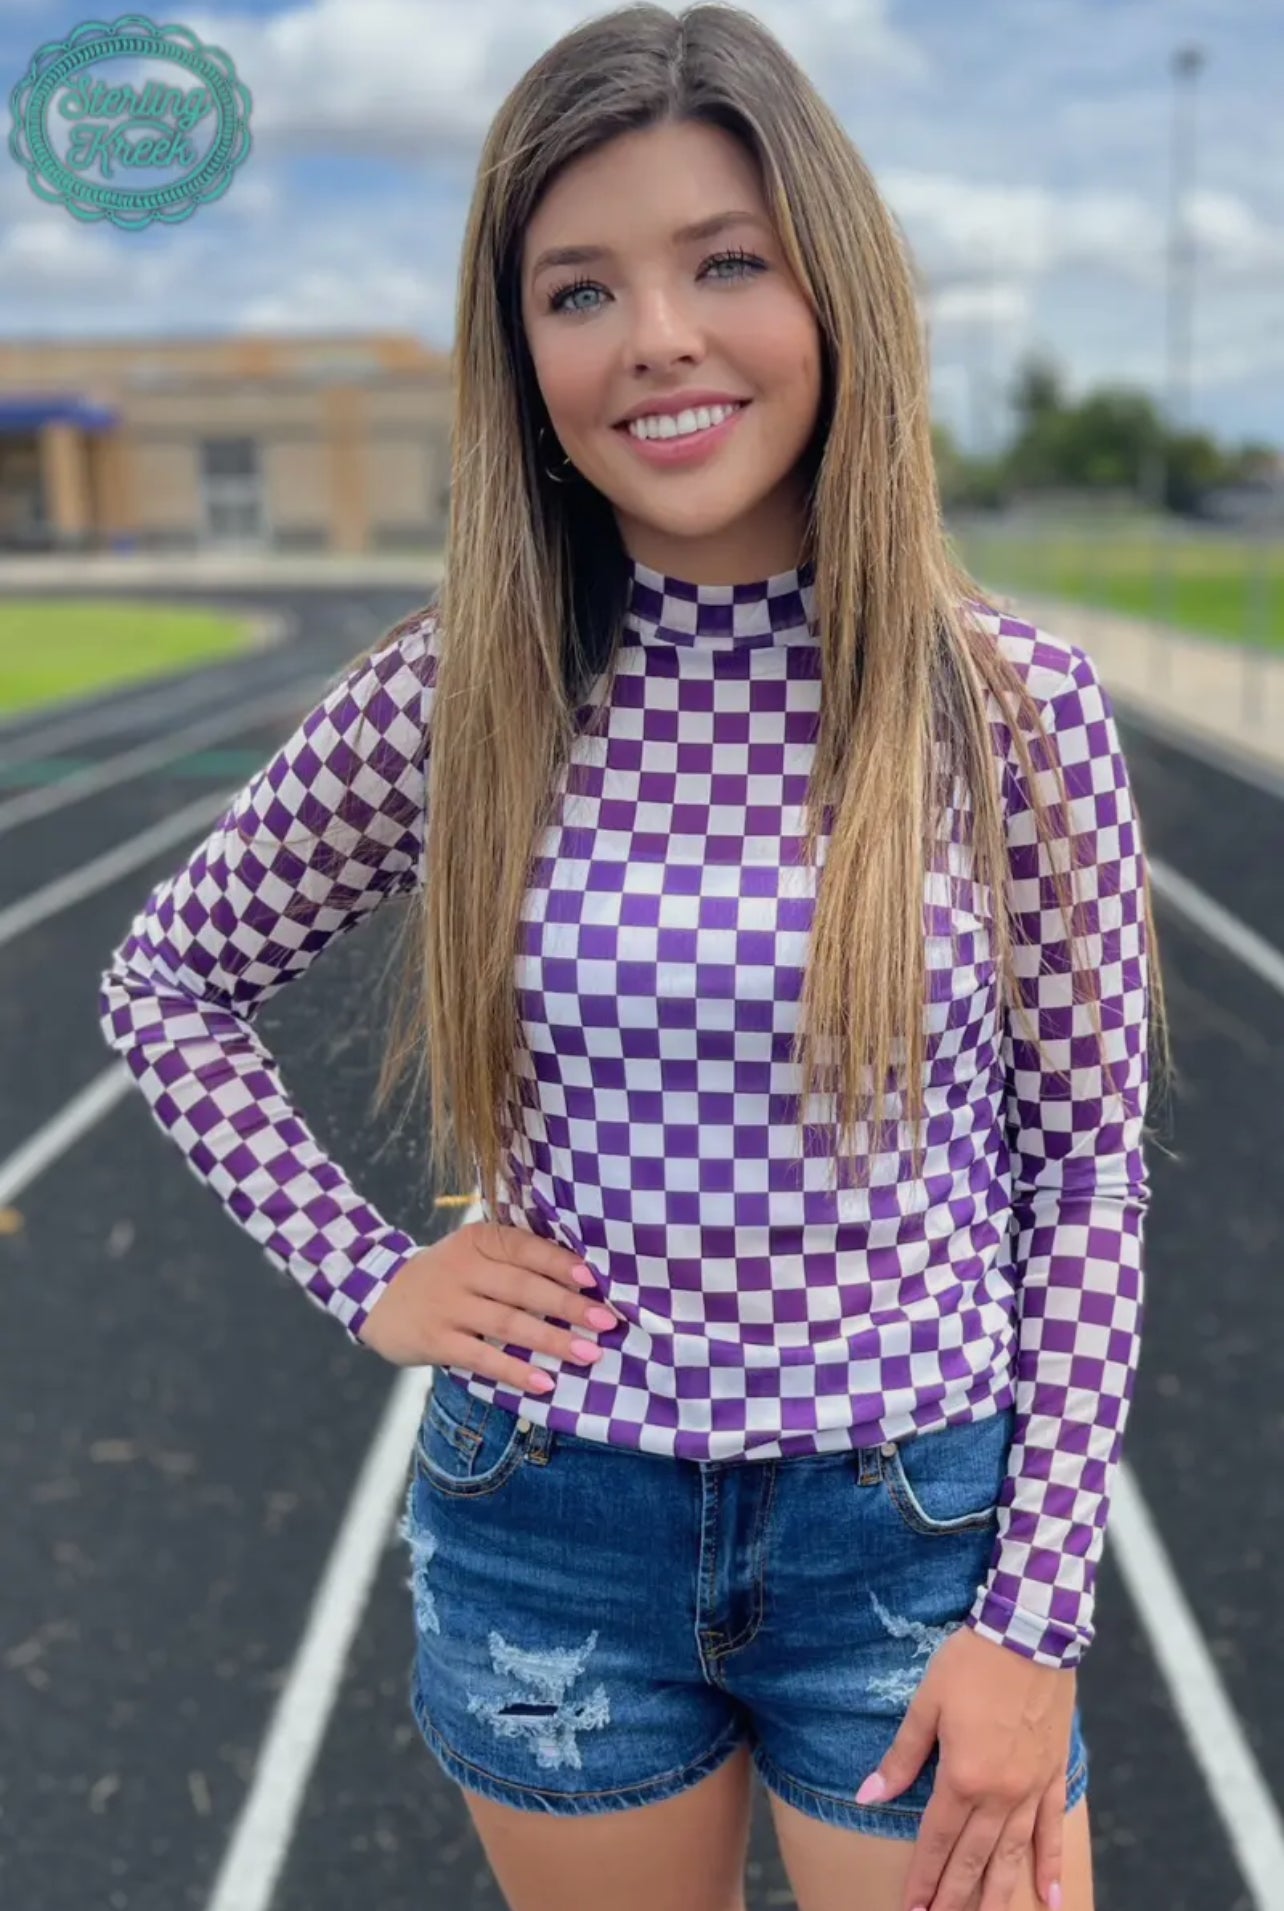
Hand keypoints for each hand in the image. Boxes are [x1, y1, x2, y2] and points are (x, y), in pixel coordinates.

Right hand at [356, 1221, 623, 1386]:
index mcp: (478, 1240)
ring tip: (589, 1354)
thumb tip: (583, 1281)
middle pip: (523, 1287)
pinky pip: (481, 1357)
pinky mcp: (436, 1340)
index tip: (596, 1281)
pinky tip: (543, 1382)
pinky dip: (514, 1370)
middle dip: (569, 1306)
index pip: (526, 1248)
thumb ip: (515, 1260)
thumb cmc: (447, 1276)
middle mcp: (463, 1268)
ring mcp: (448, 1305)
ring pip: (507, 1323)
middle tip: (607, 1322)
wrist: (378, 1296)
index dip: (561, 1264)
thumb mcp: (473, 1253)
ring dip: (552, 1340)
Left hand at [855, 1625, 1072, 1910]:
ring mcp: (1031, 1789)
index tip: (911, 1910)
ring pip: (1013, 1855)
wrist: (1030, 1634)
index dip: (923, 1879)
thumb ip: (902, 1757)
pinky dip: (1051, 1865)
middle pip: (974, 1859)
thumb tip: (868, 1796)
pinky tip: (1052, 1898)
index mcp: (963, 1777)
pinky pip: (1052, 1830)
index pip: (937, 1841)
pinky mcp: (1054, 1775)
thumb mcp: (927, 1703)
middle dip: (954, 1898)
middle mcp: (999, 1794)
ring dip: (999, 1896)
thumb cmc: (971, 1663)